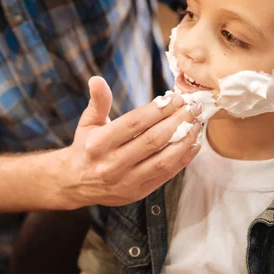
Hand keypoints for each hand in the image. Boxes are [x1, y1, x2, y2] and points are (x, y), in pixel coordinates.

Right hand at [59, 76, 201, 207]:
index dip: (158, 110)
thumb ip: (98, 101)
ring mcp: (125, 182)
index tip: (175, 98)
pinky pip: (166, 175)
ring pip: (163, 160)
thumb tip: (97, 79)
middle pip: (152, 140)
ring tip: (197, 124)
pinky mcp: (137, 193)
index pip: (134, 124)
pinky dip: (183, 160)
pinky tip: (194, 144)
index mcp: (98, 144)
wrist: (76, 183)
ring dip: (184, 140)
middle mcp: (111, 164)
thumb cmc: (86, 147)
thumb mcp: (88, 122)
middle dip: (177, 121)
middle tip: (193, 107)